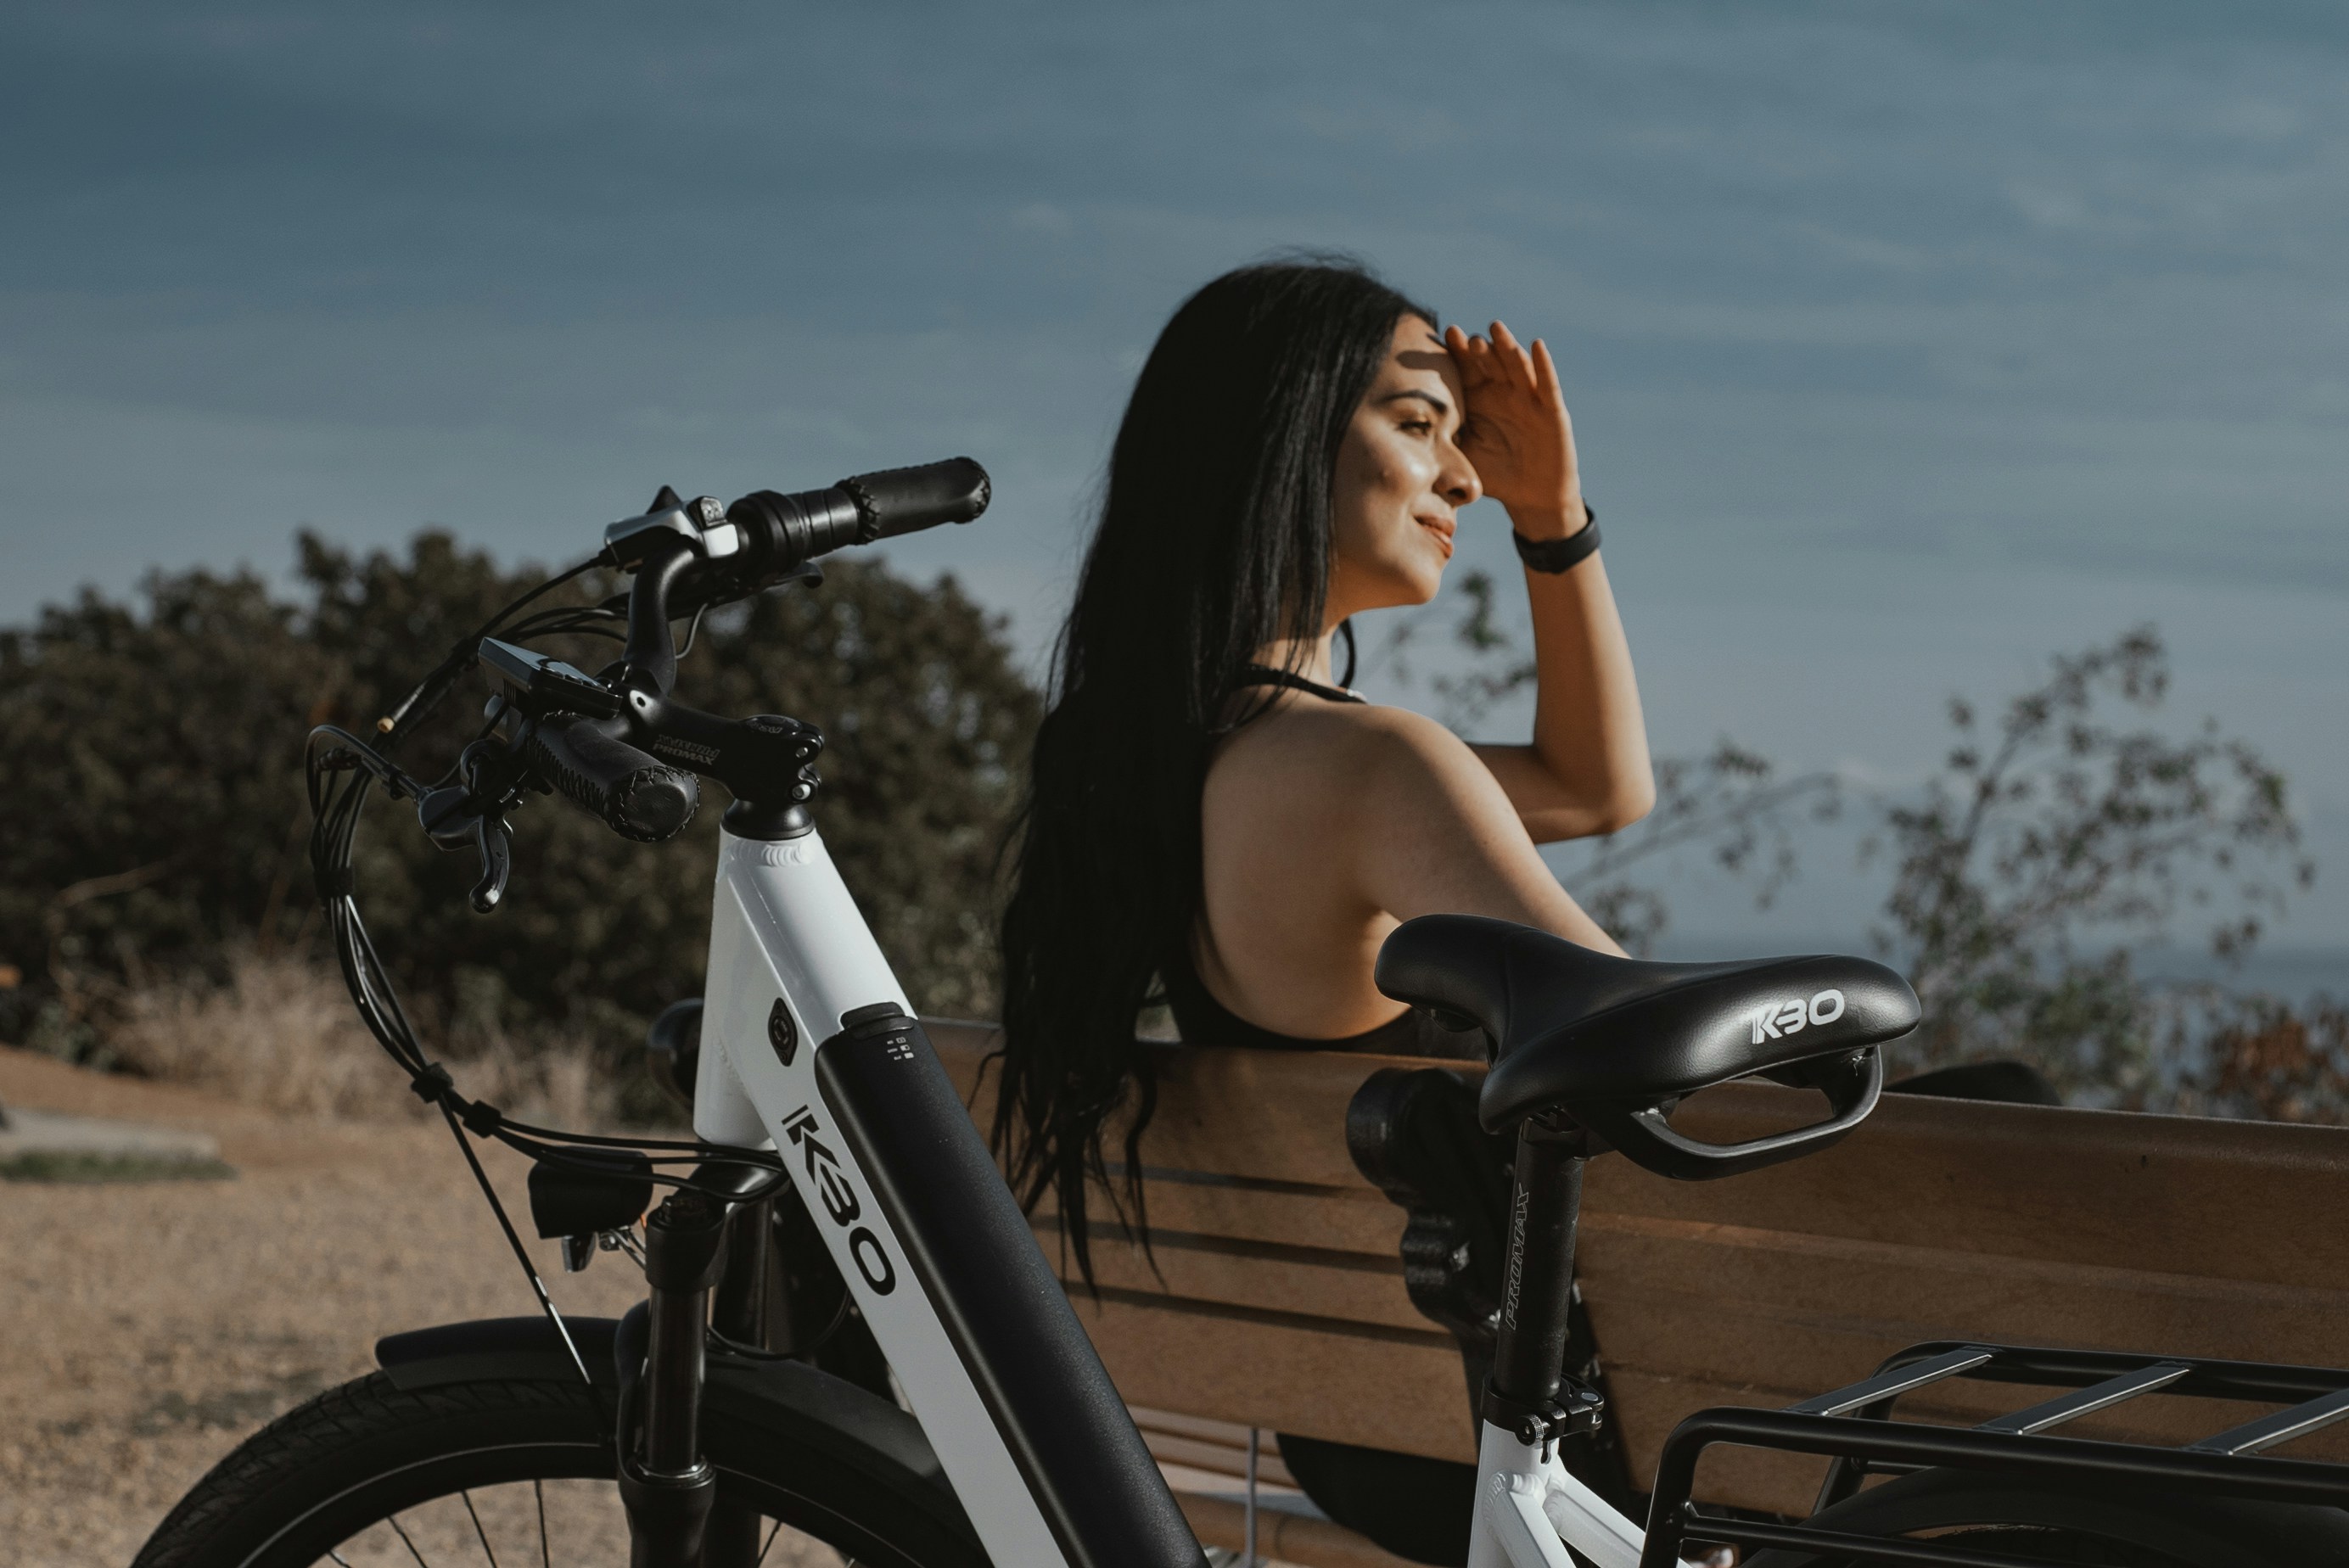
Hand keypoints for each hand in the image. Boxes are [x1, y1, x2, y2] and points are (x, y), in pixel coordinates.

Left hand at [1446, 321, 1584, 538]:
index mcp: (1480, 397)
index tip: (1445, 334)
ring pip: (1516, 366)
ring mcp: (1528, 398)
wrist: (1531, 496)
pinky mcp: (1551, 410)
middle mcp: (1504, 391)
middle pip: (1490, 362)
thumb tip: (1405, 428)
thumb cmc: (1494, 472)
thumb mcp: (1464, 452)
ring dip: (1506, 346)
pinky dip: (1542, 365)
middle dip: (1478, 348)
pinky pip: (1547, 385)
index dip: (1458, 352)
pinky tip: (1536, 345)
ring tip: (1495, 328)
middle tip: (1464, 336)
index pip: (1467, 369)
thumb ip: (1443, 436)